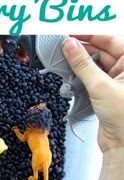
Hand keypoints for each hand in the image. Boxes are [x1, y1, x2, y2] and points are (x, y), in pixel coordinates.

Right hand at [62, 35, 123, 155]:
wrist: (123, 149)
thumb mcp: (101, 87)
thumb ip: (82, 63)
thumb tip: (70, 45)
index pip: (110, 38)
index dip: (90, 32)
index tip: (72, 30)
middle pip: (101, 49)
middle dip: (81, 47)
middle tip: (63, 44)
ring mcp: (116, 80)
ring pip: (94, 63)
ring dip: (79, 63)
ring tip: (64, 61)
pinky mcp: (107, 91)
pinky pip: (91, 76)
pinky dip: (80, 75)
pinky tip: (70, 75)